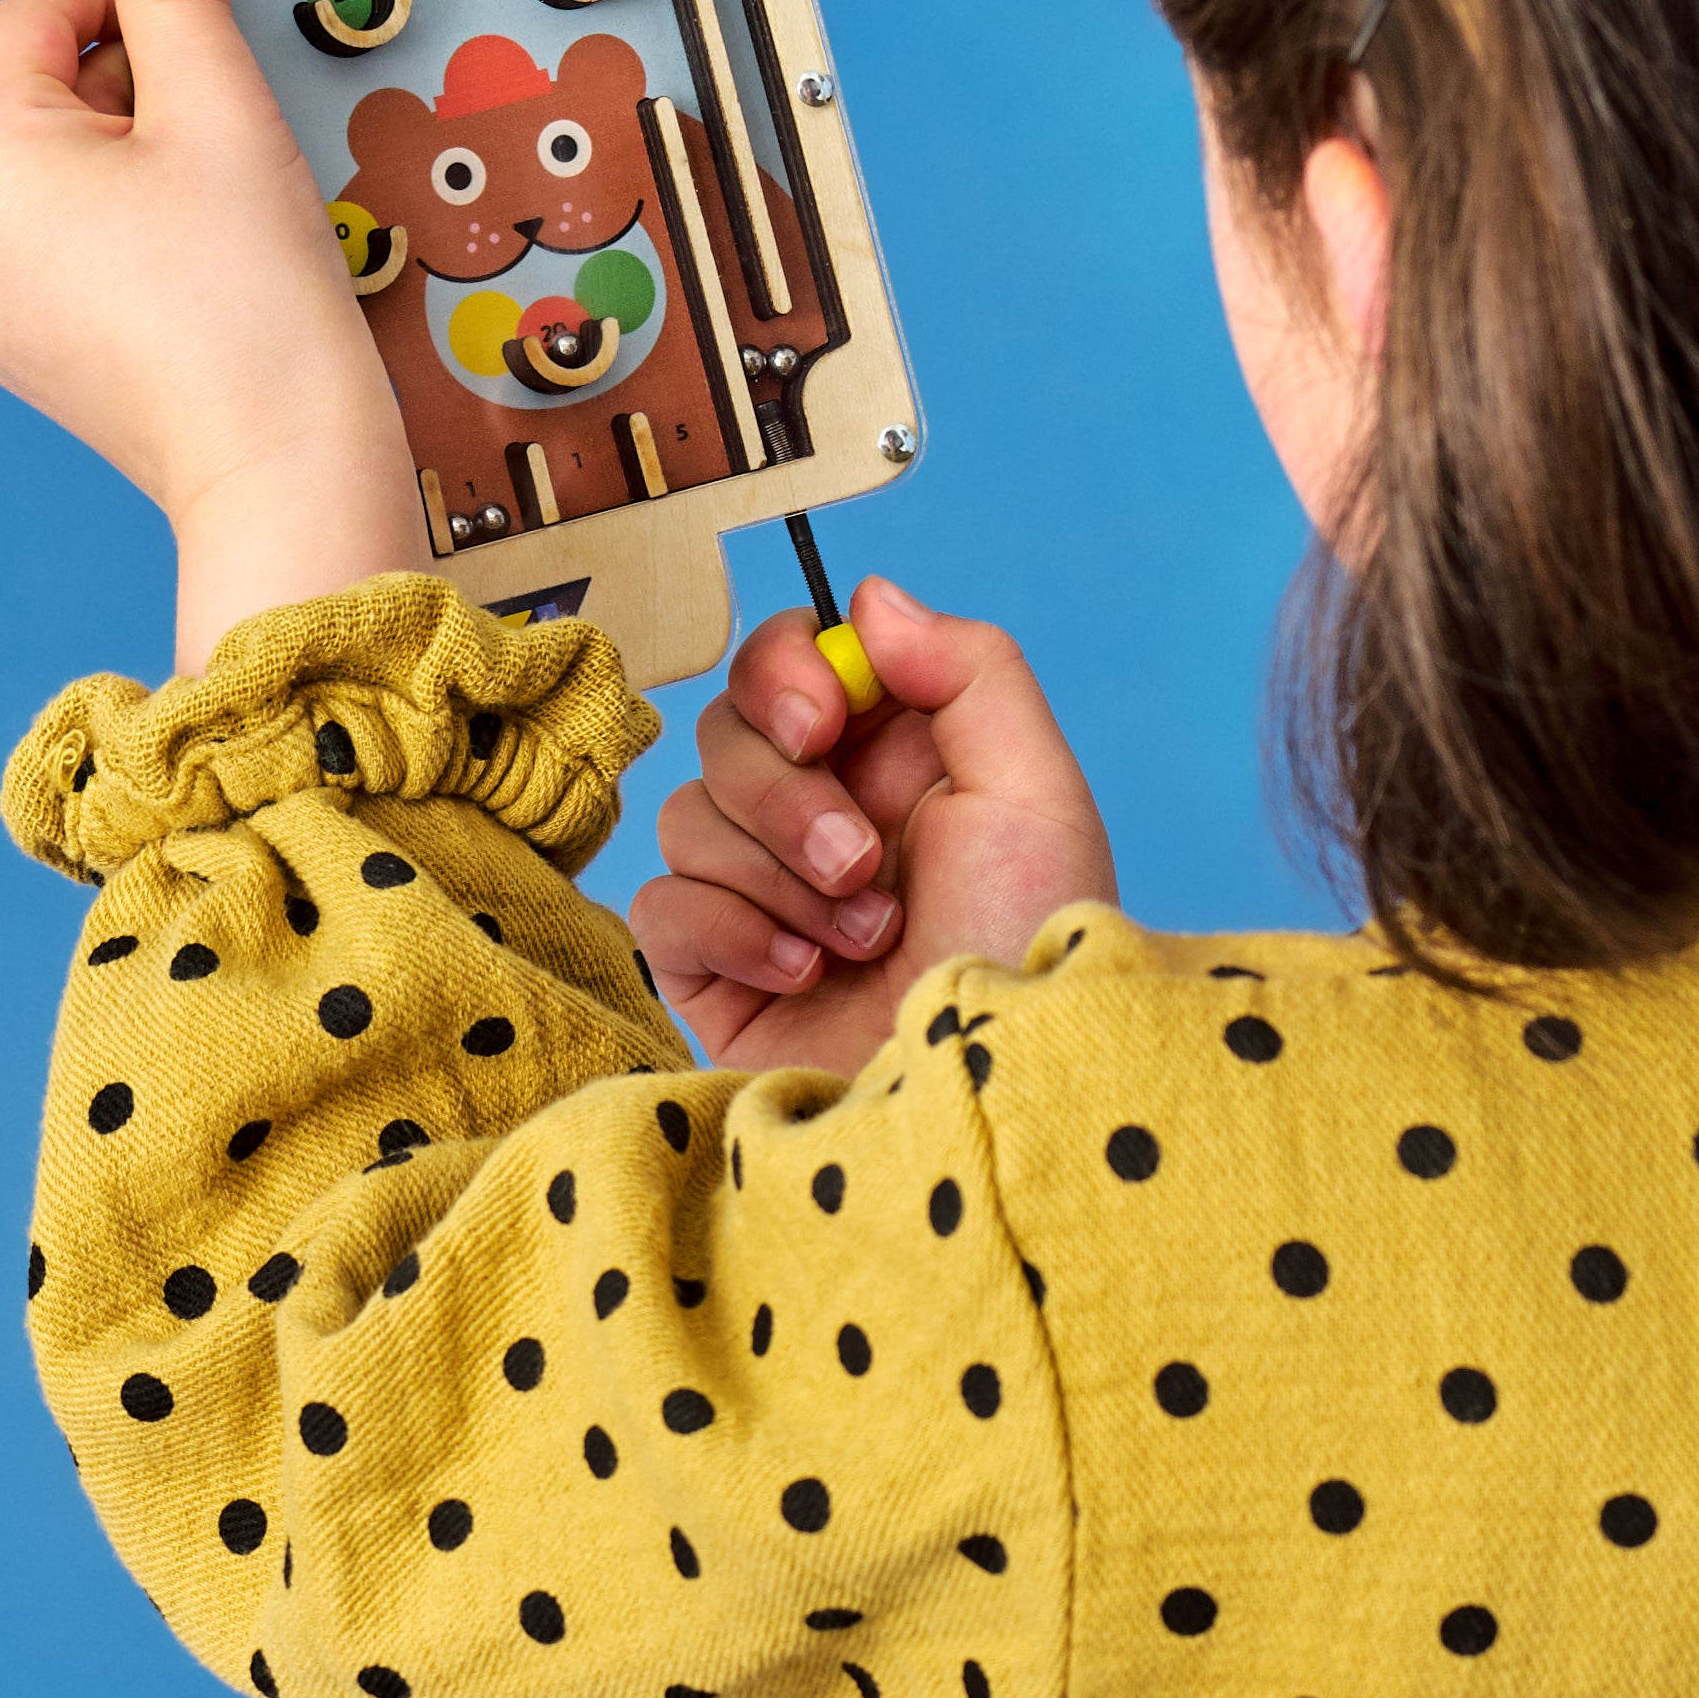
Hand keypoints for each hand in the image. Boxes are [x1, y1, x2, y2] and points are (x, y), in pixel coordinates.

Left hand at [0, 0, 432, 670]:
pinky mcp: (17, 348)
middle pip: (39, 89)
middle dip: (136, 80)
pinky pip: (57, 241)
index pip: (38, 10)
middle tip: (234, 123)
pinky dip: (122, 222)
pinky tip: (197, 256)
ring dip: (133, 150)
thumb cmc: (253, 291)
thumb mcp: (220, 108)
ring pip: (51, 167)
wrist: (281, 463)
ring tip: (223, 198)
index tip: (213, 2)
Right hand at [633, 579, 1117, 1073]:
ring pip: (688, 813)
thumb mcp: (1035, 792)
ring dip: (779, 878)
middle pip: (726, 730)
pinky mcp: (714, 973)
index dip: (786, 672)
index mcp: (899, 759)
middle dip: (788, 794)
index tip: (821, 719)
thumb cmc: (1028, 951)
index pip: (792, 661)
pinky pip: (662, 904)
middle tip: (860, 864)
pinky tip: (804, 978)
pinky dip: (733, 933)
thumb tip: (869, 595)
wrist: (984, 1102)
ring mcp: (764, 895)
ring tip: (863, 940)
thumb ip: (967, 669)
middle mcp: (825, 816)